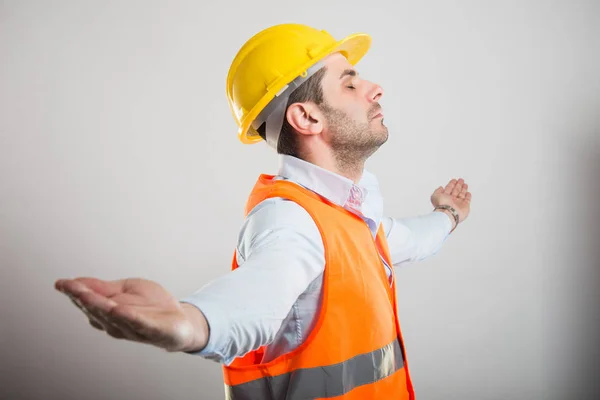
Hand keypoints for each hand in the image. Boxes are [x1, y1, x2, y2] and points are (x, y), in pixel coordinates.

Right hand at [54, 277, 207, 351]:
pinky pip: (139, 324)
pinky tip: (118, 309)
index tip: (61, 284)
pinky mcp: (153, 330)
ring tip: (86, 295)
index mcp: (108, 313)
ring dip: (100, 307)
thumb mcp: (126, 289)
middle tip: (71, 288)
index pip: (88, 302)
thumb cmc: (152, 306)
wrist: (181, 321)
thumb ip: (102, 288)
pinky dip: (128, 317)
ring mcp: (133, 328)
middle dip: (83, 299)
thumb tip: (74, 282)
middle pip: (97, 310)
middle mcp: (116, 324)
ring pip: (114, 317)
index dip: (74, 293)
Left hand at [430, 178, 471, 223]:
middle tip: (460, 180)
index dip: (451, 184)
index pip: (449, 189)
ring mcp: (458, 203)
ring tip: (464, 184)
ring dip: (463, 189)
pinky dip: (468, 196)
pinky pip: (467, 200)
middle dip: (458, 185)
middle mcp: (452, 200)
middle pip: (456, 190)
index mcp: (445, 197)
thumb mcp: (435, 196)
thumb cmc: (442, 205)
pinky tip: (468, 193)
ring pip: (461, 194)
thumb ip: (437, 191)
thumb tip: (441, 188)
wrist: (448, 213)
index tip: (454, 180)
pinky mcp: (465, 206)